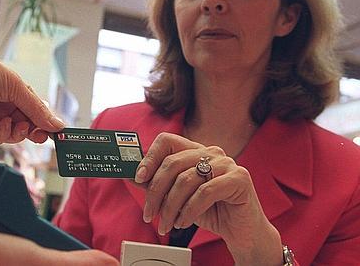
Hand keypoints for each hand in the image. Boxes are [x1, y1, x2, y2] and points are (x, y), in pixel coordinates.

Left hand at [0, 35, 63, 144]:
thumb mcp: (15, 86)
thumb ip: (36, 108)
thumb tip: (57, 124)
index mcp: (13, 90)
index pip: (34, 110)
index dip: (45, 120)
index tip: (56, 131)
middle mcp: (2, 104)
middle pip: (26, 124)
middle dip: (35, 130)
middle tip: (43, 136)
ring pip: (13, 134)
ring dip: (20, 133)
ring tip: (20, 127)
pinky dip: (4, 135)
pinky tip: (3, 126)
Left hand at [134, 133, 281, 264]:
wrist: (242, 232)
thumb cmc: (210, 211)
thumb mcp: (178, 197)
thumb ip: (158, 184)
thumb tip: (130, 175)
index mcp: (195, 151)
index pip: (166, 140)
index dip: (149, 157)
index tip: (138, 178)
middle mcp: (211, 152)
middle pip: (172, 163)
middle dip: (155, 192)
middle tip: (149, 214)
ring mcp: (227, 163)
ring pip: (186, 180)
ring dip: (170, 207)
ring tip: (166, 224)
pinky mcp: (239, 179)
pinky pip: (205, 192)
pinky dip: (189, 210)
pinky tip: (183, 222)